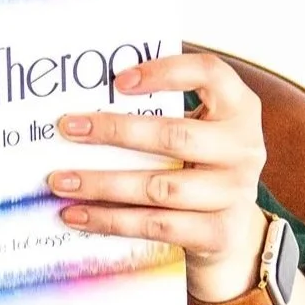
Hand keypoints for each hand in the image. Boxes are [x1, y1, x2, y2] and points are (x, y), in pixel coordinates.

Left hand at [45, 51, 268, 302]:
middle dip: (115, 131)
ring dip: (102, 183)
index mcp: (239, 108)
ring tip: (60, 180)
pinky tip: (77, 215)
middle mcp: (244, 148)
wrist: (232, 229)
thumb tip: (84, 111)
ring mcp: (234, 193)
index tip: (118, 81)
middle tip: (67, 128)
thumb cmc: (199, 166)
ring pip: (159, 188)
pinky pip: (156, 225)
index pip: (210, 73)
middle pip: (175, 135)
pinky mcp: (219, 233)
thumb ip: (158, 114)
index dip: (166, 71)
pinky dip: (111, 220)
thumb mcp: (195, 131)